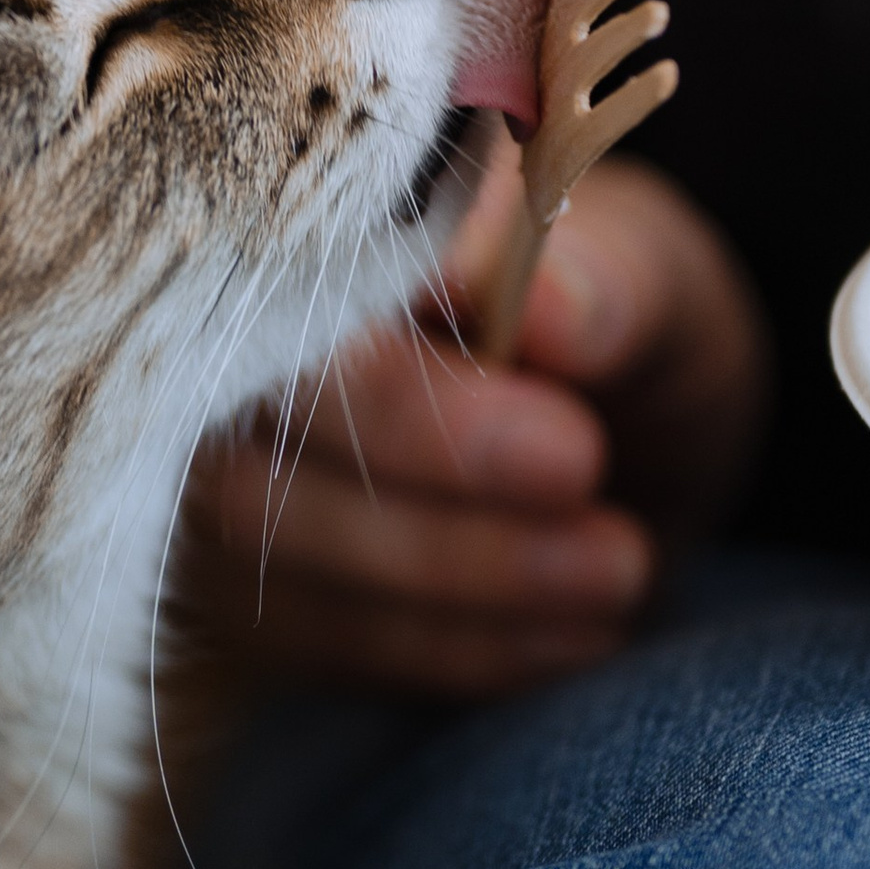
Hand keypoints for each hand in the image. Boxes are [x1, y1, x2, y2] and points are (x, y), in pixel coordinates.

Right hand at [186, 148, 769, 699]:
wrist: (609, 417)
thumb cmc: (618, 315)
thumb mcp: (656, 282)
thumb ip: (615, 289)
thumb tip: (556, 316)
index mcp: (324, 217)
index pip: (301, 319)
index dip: (415, 408)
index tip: (571, 454)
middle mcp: (223, 336)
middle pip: (253, 460)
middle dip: (437, 533)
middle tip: (614, 551)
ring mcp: (213, 457)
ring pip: (267, 557)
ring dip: (455, 601)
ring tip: (619, 580)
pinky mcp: (236, 571)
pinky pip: (304, 635)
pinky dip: (444, 651)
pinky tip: (570, 638)